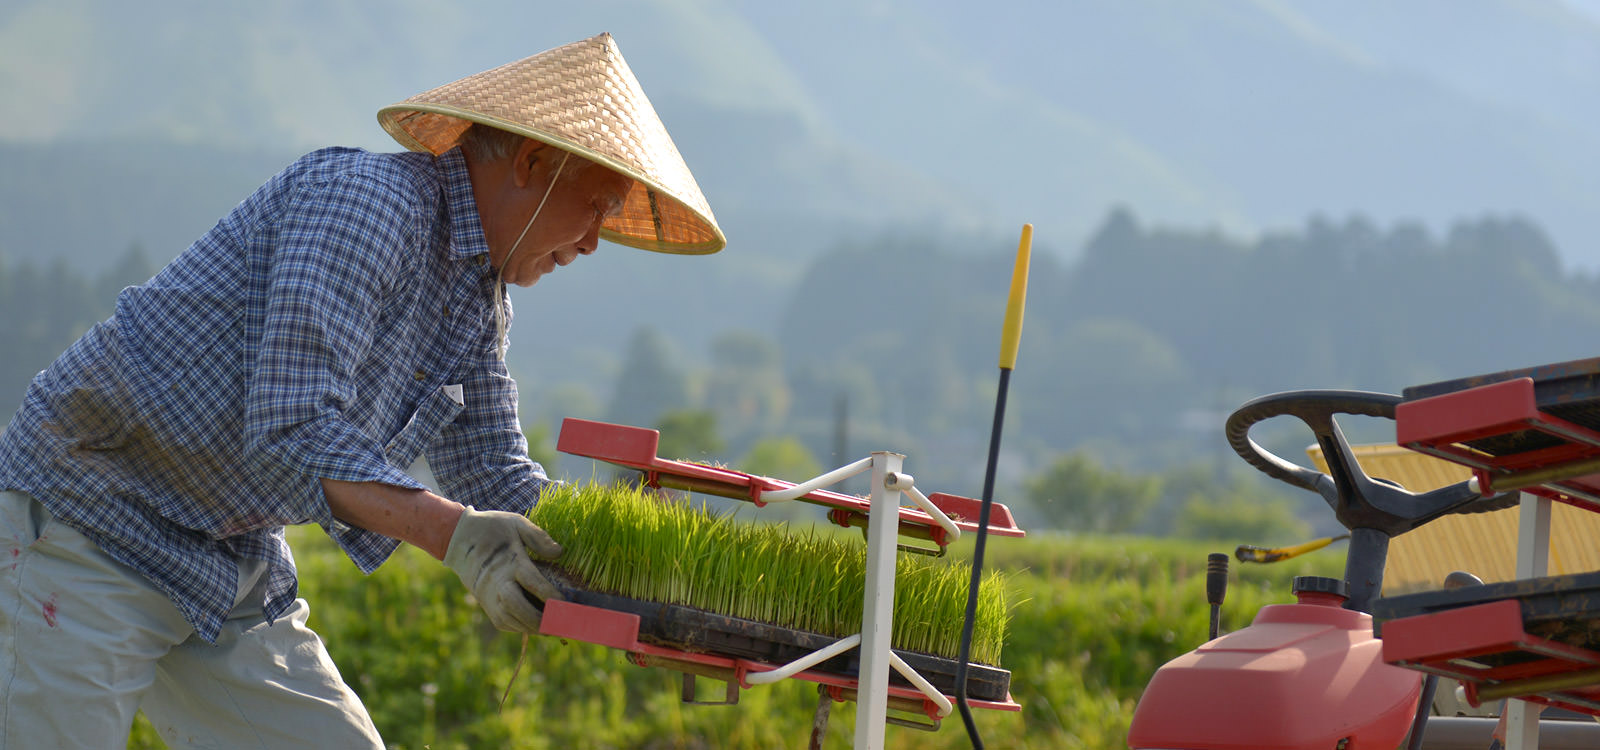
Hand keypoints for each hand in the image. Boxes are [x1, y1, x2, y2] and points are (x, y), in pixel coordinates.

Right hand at [443, 507, 564, 631]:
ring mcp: (489, 595)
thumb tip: (559, 553)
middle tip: (559, 624)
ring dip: (530, 627)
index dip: (549, 594)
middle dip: (538, 618)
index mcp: (509, 561)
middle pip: (515, 606)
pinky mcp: (485, 603)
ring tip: (553, 629)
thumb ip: (538, 537)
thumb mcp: (516, 523)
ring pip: (508, 618)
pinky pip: (502, 621)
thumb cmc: (492, 528)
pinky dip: (519, 627)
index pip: (531, 581)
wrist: (457, 538)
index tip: (566, 602)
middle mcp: (497, 582)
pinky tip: (536, 626)